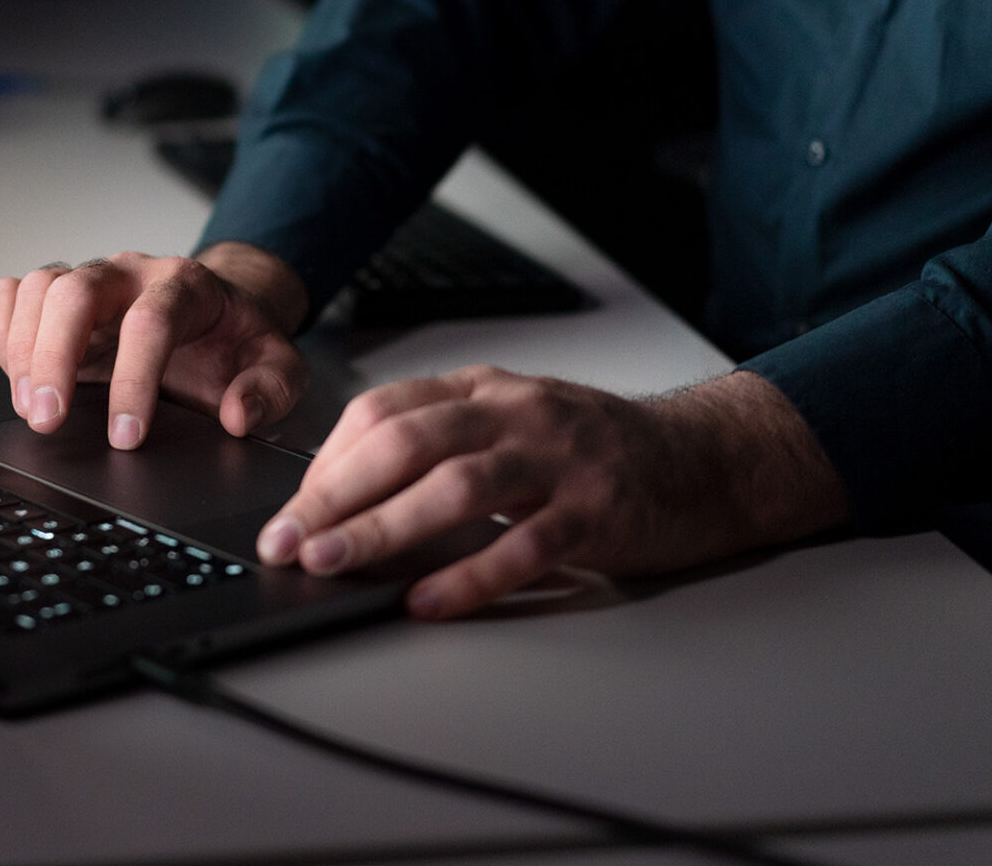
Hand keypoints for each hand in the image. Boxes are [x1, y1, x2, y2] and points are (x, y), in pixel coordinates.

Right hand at [0, 243, 309, 447]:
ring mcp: (90, 280)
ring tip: (32, 408)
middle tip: (48, 419)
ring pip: (39, 288)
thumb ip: (270, 389)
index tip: (127, 436)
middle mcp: (131, 274)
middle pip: (76, 291)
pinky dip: (2, 331)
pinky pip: (13, 294)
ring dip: (23, 350)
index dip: (134, 379)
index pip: (151, 321)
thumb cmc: (239, 341)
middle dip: (54, 357)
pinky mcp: (59, 298)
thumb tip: (236, 415)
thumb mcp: (280, 366)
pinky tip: (14, 374)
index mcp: (187, 285)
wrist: (218, 313)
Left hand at [255, 367, 848, 617]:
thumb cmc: (594, 450)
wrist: (703, 459)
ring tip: (334, 564)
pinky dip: (469, 576)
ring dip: (383, 528)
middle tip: (288, 542)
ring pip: (456, 487)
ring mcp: (558, 460)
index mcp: (484, 390)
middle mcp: (515, 414)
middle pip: (405, 443)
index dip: (326, 461)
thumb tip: (344, 492)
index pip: (383, 411)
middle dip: (334, 495)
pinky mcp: (597, 511)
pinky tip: (427, 600)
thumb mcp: (511, 421)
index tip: (289, 510)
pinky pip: (524, 545)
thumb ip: (442, 442)